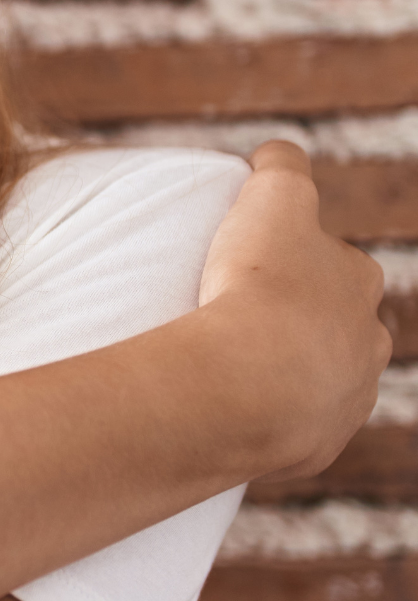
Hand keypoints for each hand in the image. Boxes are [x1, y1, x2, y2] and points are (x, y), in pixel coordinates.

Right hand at [198, 140, 390, 480]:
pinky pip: (293, 428)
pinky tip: (231, 406)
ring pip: (322, 381)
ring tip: (234, 366)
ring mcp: (346, 400)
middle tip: (240, 315)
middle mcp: (369, 344)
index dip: (296, 258)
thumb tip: (275, 153)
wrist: (247, 386)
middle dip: (301, 321)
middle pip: (337, 326)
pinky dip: (268, 417)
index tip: (255, 262)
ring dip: (288, 372)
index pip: (338, 263)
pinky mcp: (316, 446)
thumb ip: (280, 163)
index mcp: (361, 283)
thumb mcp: (271, 196)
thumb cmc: (259, 285)